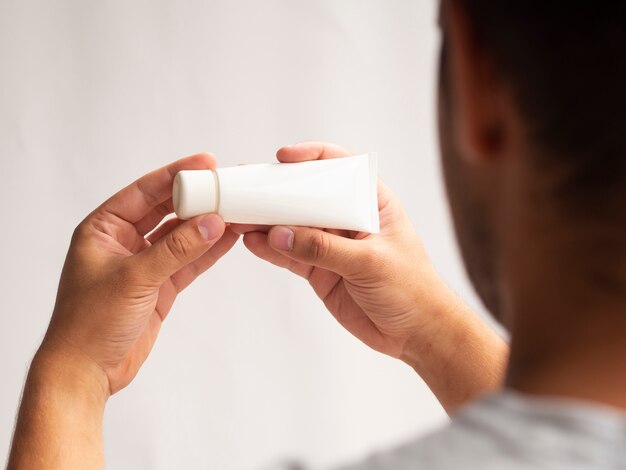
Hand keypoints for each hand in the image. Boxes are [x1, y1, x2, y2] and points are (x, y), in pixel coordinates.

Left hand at [41, 153, 238, 397]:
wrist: (87, 371)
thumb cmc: (89, 323)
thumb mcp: (134, 279)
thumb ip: (175, 249)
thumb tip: (211, 223)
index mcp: (103, 229)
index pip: (144, 192)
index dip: (176, 175)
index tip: (205, 164)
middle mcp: (124, 242)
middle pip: (166, 211)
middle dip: (196, 199)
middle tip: (226, 187)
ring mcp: (144, 264)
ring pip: (182, 236)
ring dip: (206, 226)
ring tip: (235, 210)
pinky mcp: (160, 286)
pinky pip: (188, 262)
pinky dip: (208, 252)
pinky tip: (228, 238)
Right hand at [232, 142, 506, 411]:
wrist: (417, 333)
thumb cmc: (411, 288)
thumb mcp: (371, 262)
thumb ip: (325, 248)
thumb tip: (280, 234)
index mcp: (370, 202)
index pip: (340, 166)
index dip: (310, 156)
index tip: (282, 157)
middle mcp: (348, 218)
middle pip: (306, 195)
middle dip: (276, 190)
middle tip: (245, 187)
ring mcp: (331, 244)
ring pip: (292, 226)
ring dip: (266, 222)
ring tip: (238, 218)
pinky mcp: (320, 270)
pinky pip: (290, 255)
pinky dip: (270, 250)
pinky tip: (251, 243)